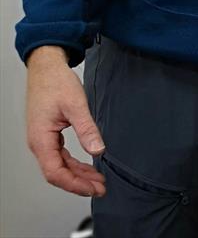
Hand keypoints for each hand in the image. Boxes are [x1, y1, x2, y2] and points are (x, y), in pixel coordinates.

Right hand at [26, 46, 105, 196]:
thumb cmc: (55, 82)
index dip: (74, 184)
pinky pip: (60, 155)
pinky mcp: (49, 134)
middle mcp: (39, 142)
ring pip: (59, 165)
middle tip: (100, 187)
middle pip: (58, 173)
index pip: (55, 173)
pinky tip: (87, 164)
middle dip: (79, 182)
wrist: (47, 67)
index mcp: (41, 139)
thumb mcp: (76, 104)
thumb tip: (98, 149)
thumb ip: (87, 129)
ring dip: (78, 173)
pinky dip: (74, 162)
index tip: (92, 188)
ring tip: (97, 179)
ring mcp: (43, 139)